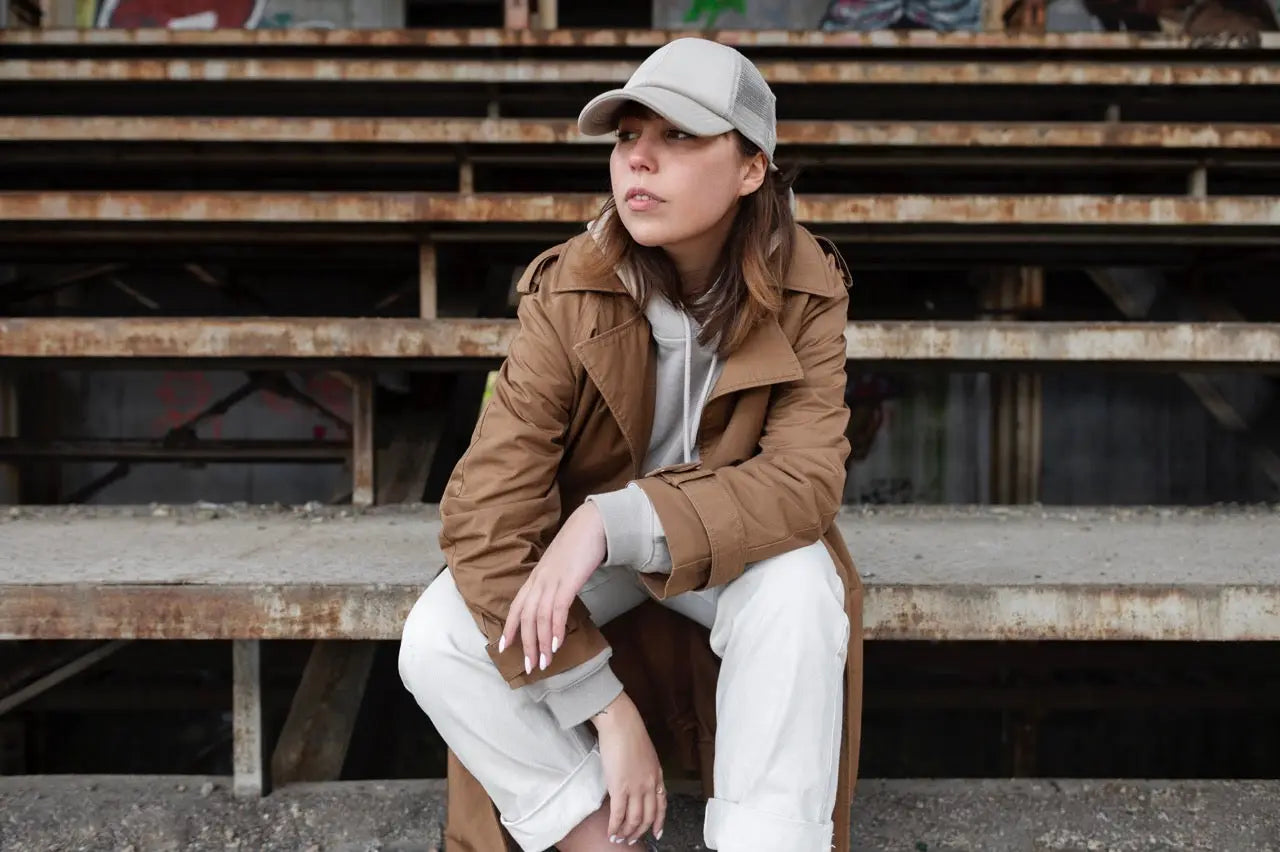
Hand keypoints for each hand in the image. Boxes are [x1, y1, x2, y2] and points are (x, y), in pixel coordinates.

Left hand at [500, 501, 606, 672]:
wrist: (593, 524)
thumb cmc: (579, 544)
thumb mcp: (561, 566)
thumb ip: (555, 581)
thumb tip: (557, 600)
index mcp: (536, 577)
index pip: (516, 606)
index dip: (509, 628)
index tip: (504, 648)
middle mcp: (539, 580)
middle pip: (526, 617)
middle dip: (526, 645)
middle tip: (530, 667)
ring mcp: (552, 580)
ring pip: (539, 618)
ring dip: (541, 643)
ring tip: (545, 663)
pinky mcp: (567, 581)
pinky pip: (557, 610)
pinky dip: (555, 629)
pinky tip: (557, 644)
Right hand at [593, 692, 665, 844]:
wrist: (621, 723)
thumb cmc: (630, 732)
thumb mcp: (646, 753)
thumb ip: (645, 769)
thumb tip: (637, 778)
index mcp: (657, 775)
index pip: (662, 805)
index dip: (659, 822)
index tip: (657, 833)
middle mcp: (650, 784)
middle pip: (648, 816)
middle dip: (640, 832)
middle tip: (632, 839)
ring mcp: (636, 787)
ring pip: (634, 820)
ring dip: (627, 832)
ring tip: (620, 838)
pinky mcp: (620, 787)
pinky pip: (618, 815)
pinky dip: (615, 827)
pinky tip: (611, 832)